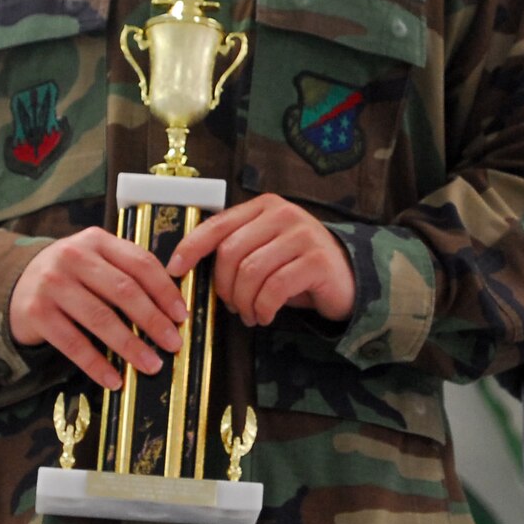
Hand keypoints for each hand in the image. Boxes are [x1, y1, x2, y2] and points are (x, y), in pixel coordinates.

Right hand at [11, 228, 186, 390]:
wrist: (17, 285)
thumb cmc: (71, 276)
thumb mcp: (95, 260)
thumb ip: (126, 272)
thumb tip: (171, 309)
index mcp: (96, 240)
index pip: (140, 263)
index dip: (165, 291)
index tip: (181, 316)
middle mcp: (73, 256)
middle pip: (123, 291)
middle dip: (153, 321)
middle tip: (173, 344)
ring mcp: (52, 284)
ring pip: (100, 318)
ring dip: (130, 346)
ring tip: (151, 365)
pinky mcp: (37, 312)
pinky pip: (73, 343)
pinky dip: (96, 364)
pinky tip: (114, 379)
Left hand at [166, 195, 354, 325]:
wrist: (349, 278)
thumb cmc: (297, 267)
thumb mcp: (265, 250)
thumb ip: (236, 249)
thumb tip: (188, 267)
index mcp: (264, 207)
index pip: (218, 224)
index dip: (191, 248)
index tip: (175, 270)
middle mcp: (283, 214)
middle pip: (231, 252)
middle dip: (224, 287)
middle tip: (231, 307)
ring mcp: (303, 235)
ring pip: (251, 272)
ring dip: (244, 302)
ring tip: (250, 315)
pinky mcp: (317, 261)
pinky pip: (275, 288)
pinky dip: (263, 308)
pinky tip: (265, 316)